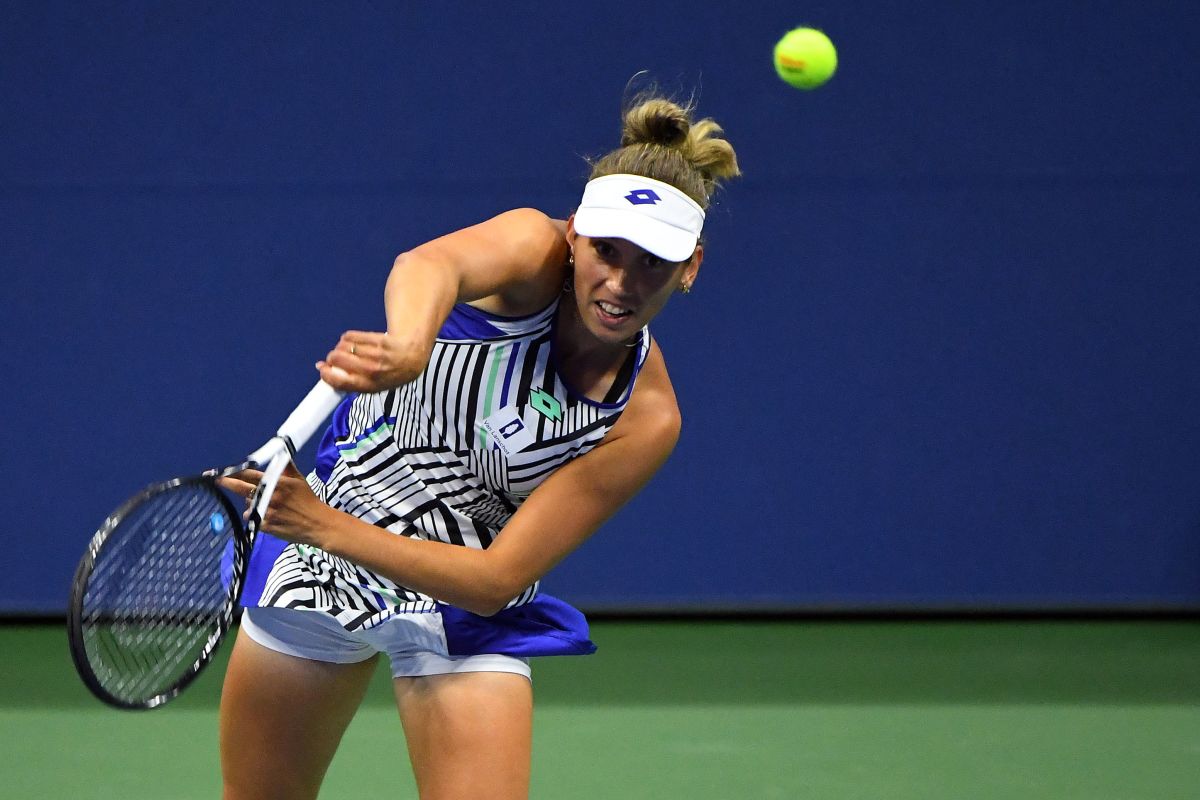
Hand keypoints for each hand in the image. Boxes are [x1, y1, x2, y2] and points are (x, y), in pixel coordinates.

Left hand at [216, 462, 334, 547]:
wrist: (317, 523)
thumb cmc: (309, 500)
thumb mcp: (299, 481)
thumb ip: (286, 468)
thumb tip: (281, 454)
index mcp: (278, 483)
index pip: (251, 475)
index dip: (235, 472)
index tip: (222, 471)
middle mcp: (271, 496)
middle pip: (242, 488)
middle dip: (227, 483)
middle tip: (217, 480)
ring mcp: (268, 512)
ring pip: (247, 506)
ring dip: (250, 505)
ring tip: (264, 507)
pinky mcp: (267, 526)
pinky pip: (252, 520)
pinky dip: (255, 518)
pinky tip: (265, 518)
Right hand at [316, 330, 424, 392]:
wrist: (412, 358)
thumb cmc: (388, 374)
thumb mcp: (371, 385)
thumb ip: (349, 381)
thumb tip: (322, 369)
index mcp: (370, 386)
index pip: (341, 382)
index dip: (327, 374)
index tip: (322, 369)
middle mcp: (374, 371)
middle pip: (338, 359)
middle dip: (332, 358)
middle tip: (335, 358)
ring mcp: (377, 355)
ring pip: (344, 346)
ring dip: (340, 347)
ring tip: (347, 350)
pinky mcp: (378, 340)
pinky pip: (351, 336)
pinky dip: (347, 338)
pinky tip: (352, 341)